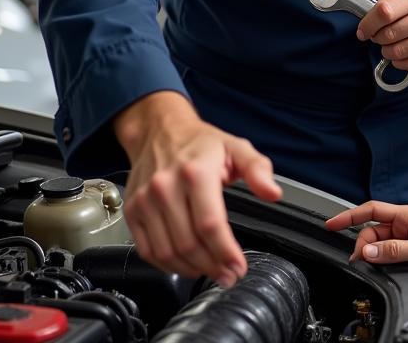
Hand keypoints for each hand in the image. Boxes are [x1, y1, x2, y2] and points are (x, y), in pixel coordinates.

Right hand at [114, 91, 281, 286]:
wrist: (160, 132)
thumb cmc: (201, 143)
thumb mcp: (237, 147)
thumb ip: (258, 169)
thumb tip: (273, 193)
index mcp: (195, 172)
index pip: (210, 224)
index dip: (226, 251)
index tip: (239, 267)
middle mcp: (166, 187)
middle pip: (189, 243)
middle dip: (213, 266)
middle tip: (229, 275)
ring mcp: (145, 201)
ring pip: (167, 252)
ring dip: (192, 270)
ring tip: (211, 272)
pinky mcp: (133, 212)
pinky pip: (147, 251)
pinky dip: (167, 266)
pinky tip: (186, 266)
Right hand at [325, 201, 407, 276]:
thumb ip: (394, 250)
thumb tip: (368, 251)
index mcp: (407, 215)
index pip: (370, 210)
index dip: (348, 216)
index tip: (331, 224)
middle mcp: (406, 222)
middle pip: (373, 230)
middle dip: (362, 245)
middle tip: (359, 263)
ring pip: (382, 242)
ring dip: (375, 254)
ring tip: (372, 268)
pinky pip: (392, 250)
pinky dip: (384, 258)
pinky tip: (385, 267)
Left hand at [355, 0, 407, 70]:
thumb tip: (371, 15)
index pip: (384, 12)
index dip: (368, 24)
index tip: (363, 30)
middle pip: (390, 34)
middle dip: (378, 38)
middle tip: (378, 37)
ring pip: (399, 53)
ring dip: (388, 51)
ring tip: (391, 45)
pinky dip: (401, 62)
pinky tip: (402, 55)